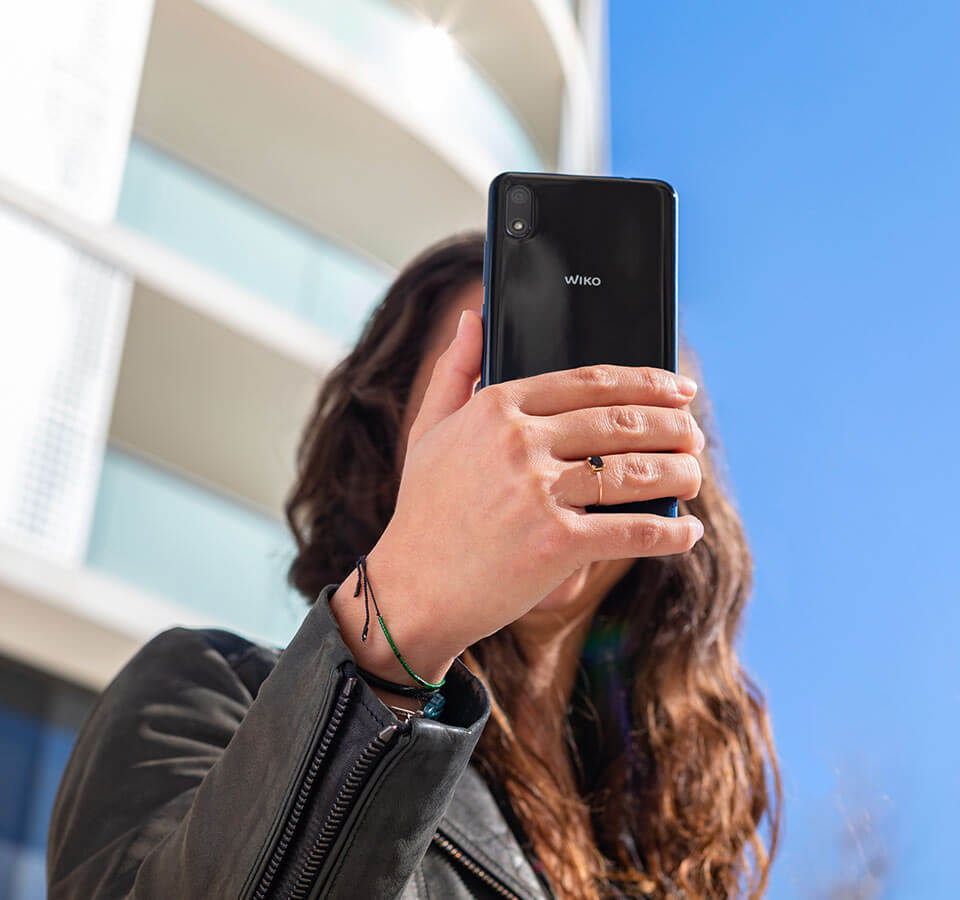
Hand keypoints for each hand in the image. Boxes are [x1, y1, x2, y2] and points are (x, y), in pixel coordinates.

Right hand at [359, 308, 704, 671]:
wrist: (410, 588)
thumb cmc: (423, 509)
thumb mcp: (427, 429)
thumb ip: (455, 369)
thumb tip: (472, 317)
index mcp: (495, 407)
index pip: (590, 382)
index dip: (646, 382)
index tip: (678, 387)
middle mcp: (519, 442)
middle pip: (621, 421)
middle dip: (672, 426)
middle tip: (694, 435)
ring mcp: (537, 493)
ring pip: (634, 471)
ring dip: (679, 473)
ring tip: (694, 476)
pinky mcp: (554, 544)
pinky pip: (630, 531)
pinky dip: (669, 533)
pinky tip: (686, 531)